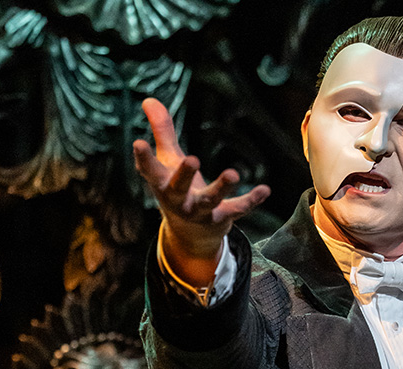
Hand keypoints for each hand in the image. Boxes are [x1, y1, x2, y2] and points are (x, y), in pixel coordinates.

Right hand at [132, 97, 269, 285]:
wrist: (190, 234)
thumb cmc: (176, 188)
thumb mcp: (168, 161)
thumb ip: (162, 131)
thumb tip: (148, 99)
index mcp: (162, 184)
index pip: (150, 171)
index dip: (143, 158)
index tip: (138, 142)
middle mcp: (179, 200)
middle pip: (178, 188)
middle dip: (184, 175)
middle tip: (192, 159)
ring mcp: (200, 211)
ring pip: (210, 200)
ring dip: (221, 187)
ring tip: (233, 173)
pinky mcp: (221, 218)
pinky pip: (237, 209)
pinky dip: (250, 200)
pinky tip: (264, 189)